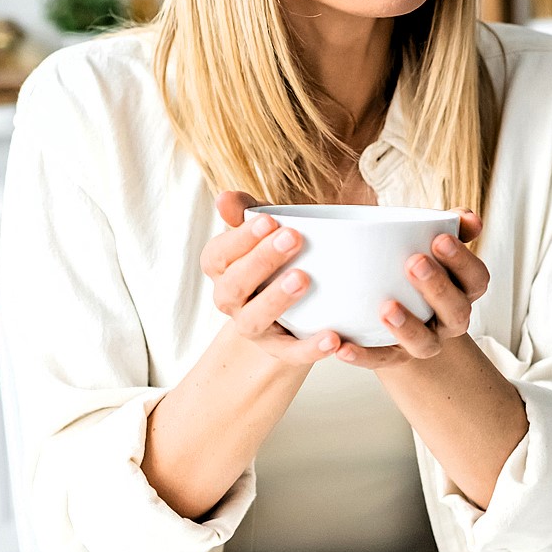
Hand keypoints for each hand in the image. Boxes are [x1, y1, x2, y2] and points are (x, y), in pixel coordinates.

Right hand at [203, 192, 341, 365]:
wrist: (296, 304)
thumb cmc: (280, 255)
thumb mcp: (267, 229)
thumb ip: (248, 211)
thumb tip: (225, 198)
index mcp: (222, 270)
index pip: (217, 256)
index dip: (239, 239)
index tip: (269, 219)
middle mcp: (230, 301)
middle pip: (233, 286)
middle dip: (261, 261)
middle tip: (293, 238)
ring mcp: (253, 328)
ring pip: (253, 321)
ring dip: (276, 299)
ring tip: (304, 278)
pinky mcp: (280, 350)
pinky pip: (292, 353)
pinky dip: (311, 348)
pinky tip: (334, 337)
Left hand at [334, 211, 491, 370]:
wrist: (392, 311)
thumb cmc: (411, 267)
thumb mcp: (429, 244)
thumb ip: (448, 226)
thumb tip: (465, 216)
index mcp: (462, 291)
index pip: (477, 280)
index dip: (463, 262)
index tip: (439, 239)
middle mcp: (449, 320)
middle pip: (456, 312)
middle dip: (438, 288)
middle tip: (414, 262)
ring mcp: (423, 342)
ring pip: (425, 343)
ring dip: (408, 327)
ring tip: (387, 307)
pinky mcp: (393, 357)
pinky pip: (380, 360)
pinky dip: (362, 356)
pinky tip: (341, 346)